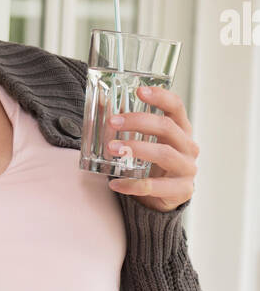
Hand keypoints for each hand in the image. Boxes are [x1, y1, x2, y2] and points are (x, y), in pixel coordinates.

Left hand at [105, 84, 198, 210]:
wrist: (166, 199)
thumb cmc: (155, 165)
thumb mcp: (148, 142)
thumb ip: (132, 127)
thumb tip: (100, 105)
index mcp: (182, 130)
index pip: (176, 107)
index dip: (160, 97)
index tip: (139, 90)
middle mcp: (189, 147)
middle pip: (167, 128)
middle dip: (138, 122)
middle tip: (113, 122)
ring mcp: (187, 169)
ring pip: (164, 154)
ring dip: (136, 149)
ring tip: (112, 149)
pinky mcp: (181, 190)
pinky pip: (154, 186)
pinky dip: (132, 185)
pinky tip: (115, 184)